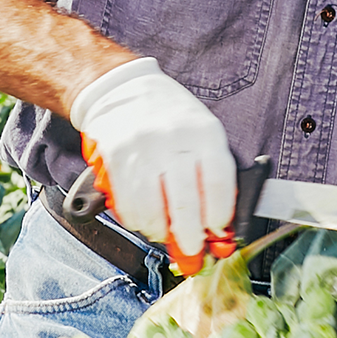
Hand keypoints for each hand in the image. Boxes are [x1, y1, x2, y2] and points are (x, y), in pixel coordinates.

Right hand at [67, 57, 235, 264]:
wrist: (122, 88)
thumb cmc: (169, 116)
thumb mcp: (201, 132)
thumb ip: (211, 173)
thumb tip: (217, 224)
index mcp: (204, 132)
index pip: (218, 184)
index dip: (220, 216)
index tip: (217, 228)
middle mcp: (173, 140)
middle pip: (185, 205)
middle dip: (191, 237)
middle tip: (192, 249)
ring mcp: (142, 150)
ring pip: (153, 210)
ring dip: (160, 232)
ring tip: (165, 232)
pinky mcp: (116, 159)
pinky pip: (128, 204)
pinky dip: (137, 221)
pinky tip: (144, 219)